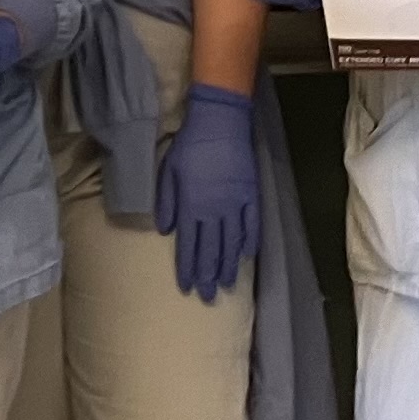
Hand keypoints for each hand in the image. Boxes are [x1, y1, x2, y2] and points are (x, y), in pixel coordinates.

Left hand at [153, 85, 259, 299]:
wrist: (221, 123)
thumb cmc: (190, 147)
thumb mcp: (168, 172)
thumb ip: (166, 203)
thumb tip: (166, 231)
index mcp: (191, 207)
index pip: (188, 246)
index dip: (187, 268)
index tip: (187, 287)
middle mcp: (214, 211)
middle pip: (211, 250)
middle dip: (208, 275)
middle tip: (208, 296)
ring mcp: (235, 204)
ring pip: (231, 243)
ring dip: (228, 265)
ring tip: (227, 284)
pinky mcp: (251, 195)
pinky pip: (252, 224)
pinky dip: (249, 242)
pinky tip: (247, 256)